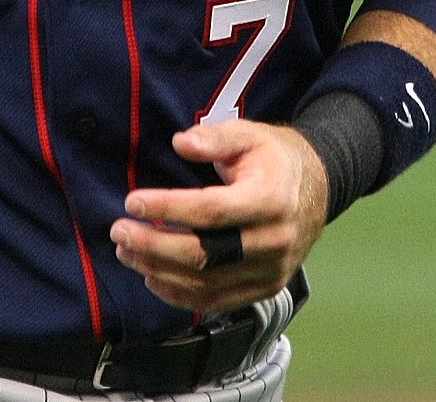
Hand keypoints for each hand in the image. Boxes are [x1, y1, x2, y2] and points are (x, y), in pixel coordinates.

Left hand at [109, 120, 328, 314]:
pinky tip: (153, 278)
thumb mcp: (249, 134)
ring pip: (207, 283)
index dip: (168, 208)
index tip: (133, 201)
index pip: (210, 211)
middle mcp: (273, 241)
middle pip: (204, 254)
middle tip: (119, 231)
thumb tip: (180, 142)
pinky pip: (218, 301)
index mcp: (270, 199)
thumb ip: (214, 137)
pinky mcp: (265, 288)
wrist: (316, 188)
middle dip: (154, 246)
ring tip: (127, 252)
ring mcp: (271, 270)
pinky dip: (181, 295)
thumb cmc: (274, 158)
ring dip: (160, 271)